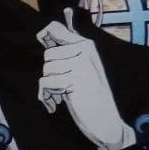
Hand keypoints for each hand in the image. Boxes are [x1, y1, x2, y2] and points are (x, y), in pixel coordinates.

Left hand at [37, 8, 135, 149]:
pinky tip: (56, 103)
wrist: (106, 120)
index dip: (45, 34)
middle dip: (50, 72)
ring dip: (50, 86)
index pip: (56, 28)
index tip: (42, 40)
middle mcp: (84, 51)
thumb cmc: (90, 95)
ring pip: (47, 69)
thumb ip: (65, 52)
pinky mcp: (74, 80)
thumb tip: (43, 34)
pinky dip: (47, 96)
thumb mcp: (80, 69)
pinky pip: (46, 83)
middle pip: (48, 54)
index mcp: (86, 46)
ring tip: (62, 94)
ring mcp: (80, 65)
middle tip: (62, 85)